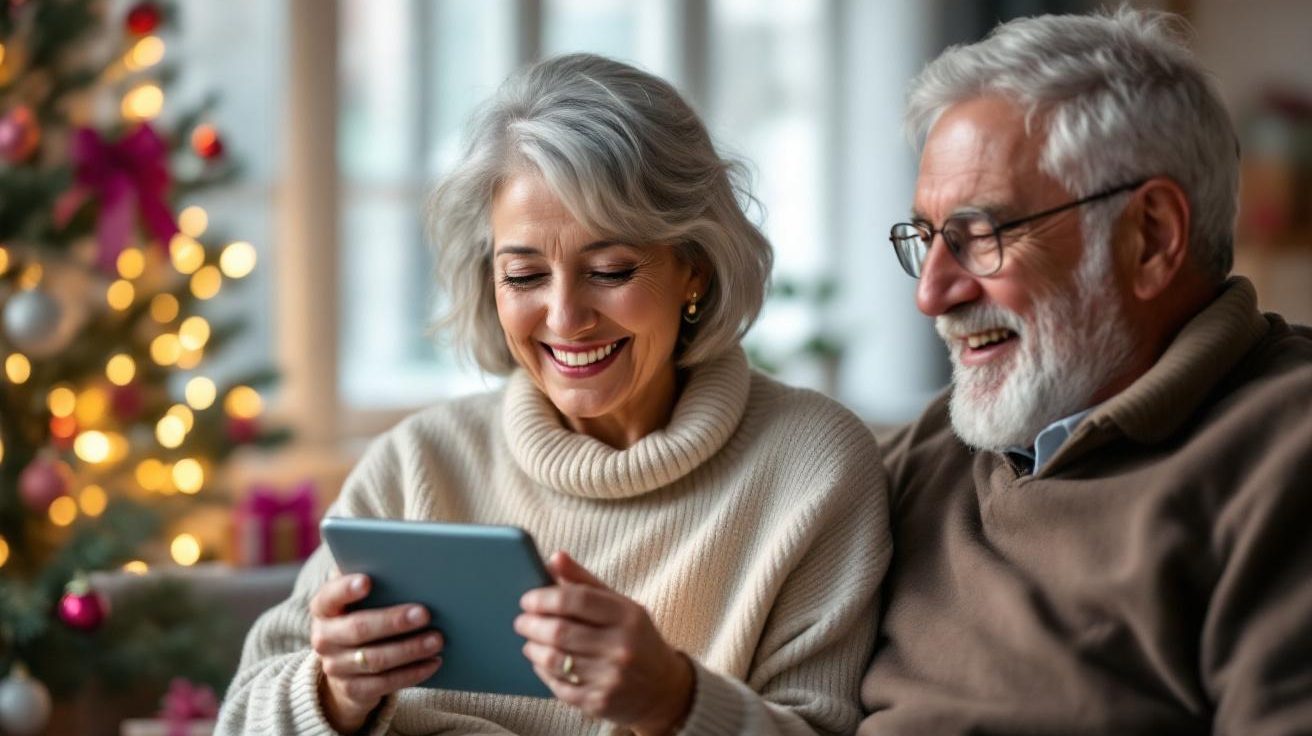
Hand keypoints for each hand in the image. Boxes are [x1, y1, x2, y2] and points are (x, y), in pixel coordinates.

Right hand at [309, 572, 444, 732]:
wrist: (346, 669)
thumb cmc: (361, 617)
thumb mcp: (358, 600)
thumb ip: (371, 579)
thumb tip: (401, 561)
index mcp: (324, 609)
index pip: (329, 596)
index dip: (346, 589)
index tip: (367, 581)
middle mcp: (324, 638)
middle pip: (359, 629)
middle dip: (393, 621)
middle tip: (424, 613)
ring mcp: (336, 667)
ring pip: (375, 659)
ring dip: (410, 649)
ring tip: (437, 639)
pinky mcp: (353, 690)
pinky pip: (384, 684)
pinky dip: (412, 673)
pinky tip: (433, 662)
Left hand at [515, 552, 693, 734]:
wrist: (663, 689)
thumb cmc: (635, 638)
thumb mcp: (620, 605)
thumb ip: (585, 581)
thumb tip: (554, 557)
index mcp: (628, 615)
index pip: (577, 599)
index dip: (545, 598)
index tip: (527, 599)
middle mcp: (621, 646)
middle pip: (561, 631)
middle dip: (532, 625)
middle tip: (521, 621)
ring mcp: (611, 677)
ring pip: (555, 660)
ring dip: (533, 649)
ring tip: (529, 641)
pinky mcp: (599, 702)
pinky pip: (558, 686)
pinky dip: (543, 672)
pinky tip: (542, 663)